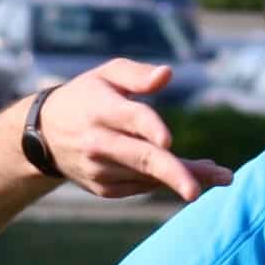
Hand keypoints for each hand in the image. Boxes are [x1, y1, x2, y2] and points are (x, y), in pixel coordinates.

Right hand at [37, 62, 234, 201]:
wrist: (44, 136)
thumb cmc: (86, 96)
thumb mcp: (106, 74)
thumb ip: (137, 74)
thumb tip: (167, 74)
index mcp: (101, 109)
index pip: (130, 118)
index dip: (149, 128)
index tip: (168, 141)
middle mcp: (99, 143)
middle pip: (141, 158)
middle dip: (172, 173)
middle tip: (198, 190)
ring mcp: (100, 170)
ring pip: (148, 176)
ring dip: (184, 176)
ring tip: (220, 175)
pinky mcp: (104, 188)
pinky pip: (141, 186)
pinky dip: (164, 181)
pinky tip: (186, 174)